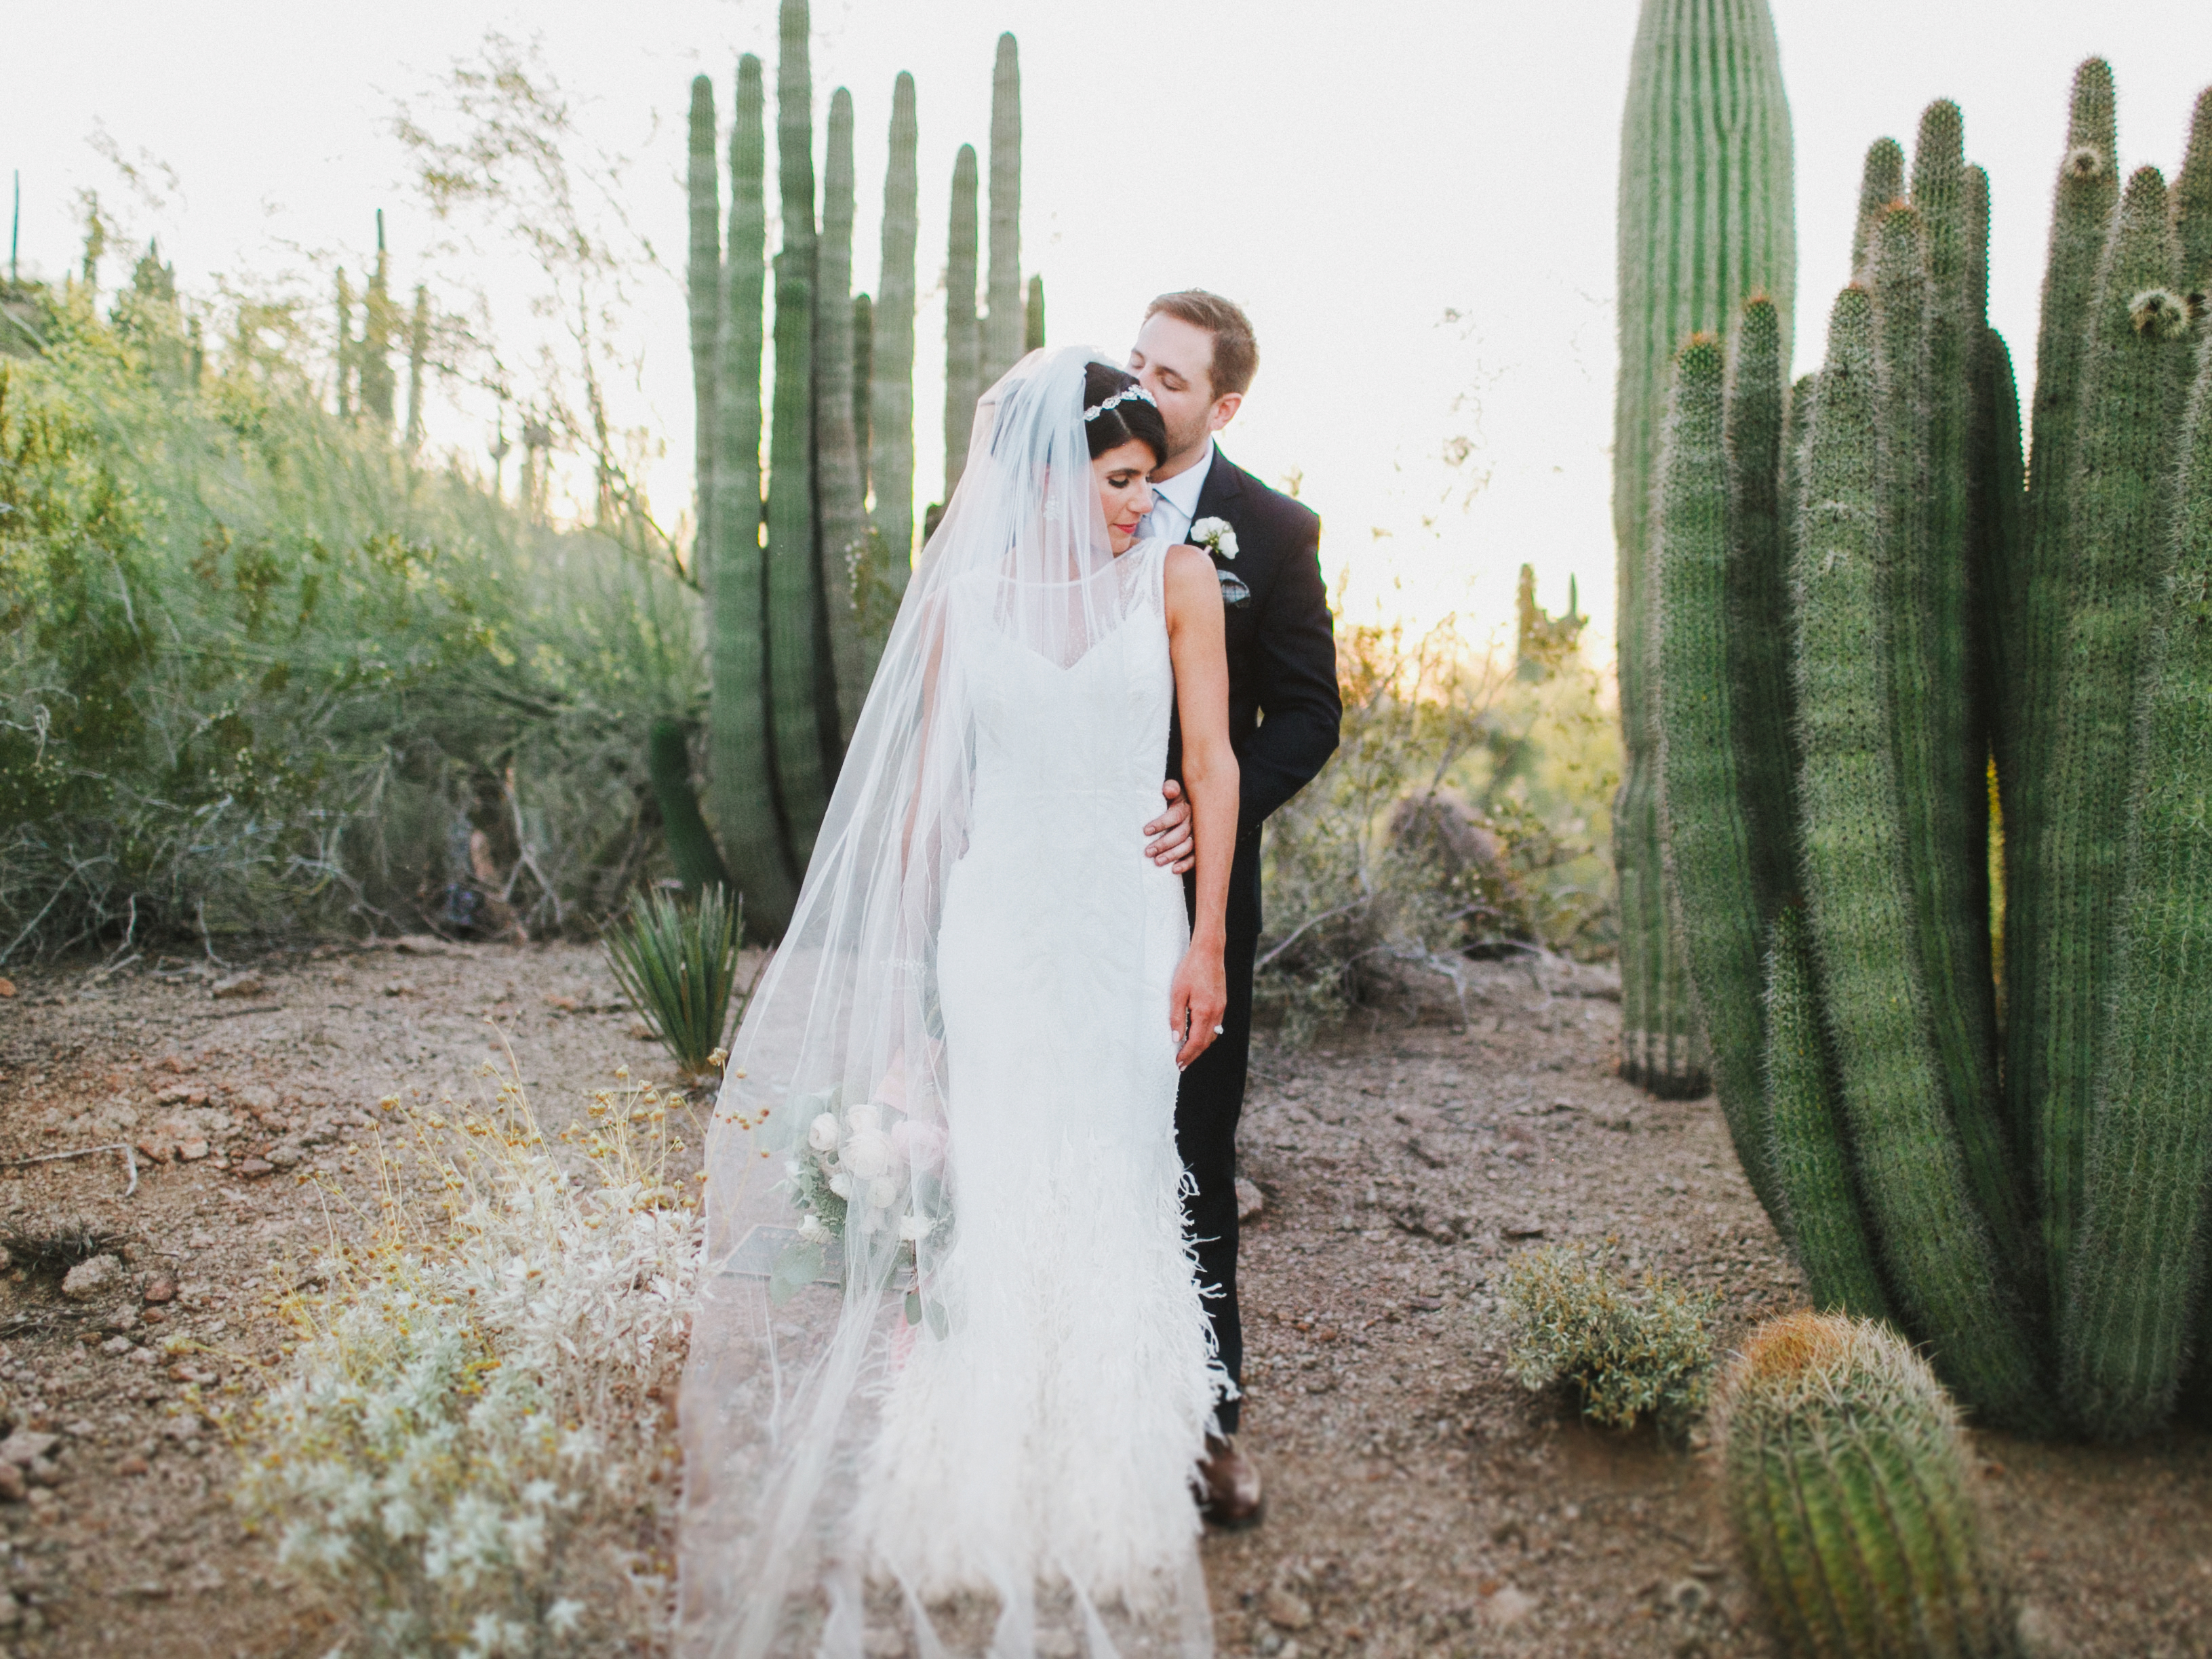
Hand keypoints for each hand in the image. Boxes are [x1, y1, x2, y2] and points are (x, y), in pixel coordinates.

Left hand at [1144, 780, 1196, 874]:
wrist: (1196, 804)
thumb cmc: (1178, 798)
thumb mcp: (1175, 789)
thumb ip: (1171, 787)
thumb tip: (1169, 789)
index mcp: (1187, 807)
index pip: (1175, 816)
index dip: (1161, 823)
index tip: (1145, 831)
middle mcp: (1194, 821)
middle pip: (1180, 834)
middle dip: (1163, 843)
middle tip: (1148, 851)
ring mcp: (1199, 835)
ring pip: (1188, 846)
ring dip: (1172, 855)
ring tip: (1157, 862)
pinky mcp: (1200, 846)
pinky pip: (1196, 857)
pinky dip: (1186, 864)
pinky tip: (1174, 870)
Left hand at [1168, 935, 1227, 1069]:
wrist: (1209, 952)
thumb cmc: (1191, 969)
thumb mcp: (1177, 993)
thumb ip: (1177, 1017)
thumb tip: (1176, 1038)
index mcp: (1204, 1012)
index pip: (1196, 1042)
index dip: (1187, 1055)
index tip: (1178, 1063)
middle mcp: (1216, 1013)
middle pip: (1206, 1042)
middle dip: (1193, 1055)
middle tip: (1182, 1065)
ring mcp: (1221, 1008)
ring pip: (1213, 1035)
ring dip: (1201, 1047)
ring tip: (1188, 1053)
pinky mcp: (1222, 1003)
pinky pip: (1216, 1025)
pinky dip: (1207, 1035)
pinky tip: (1198, 1035)